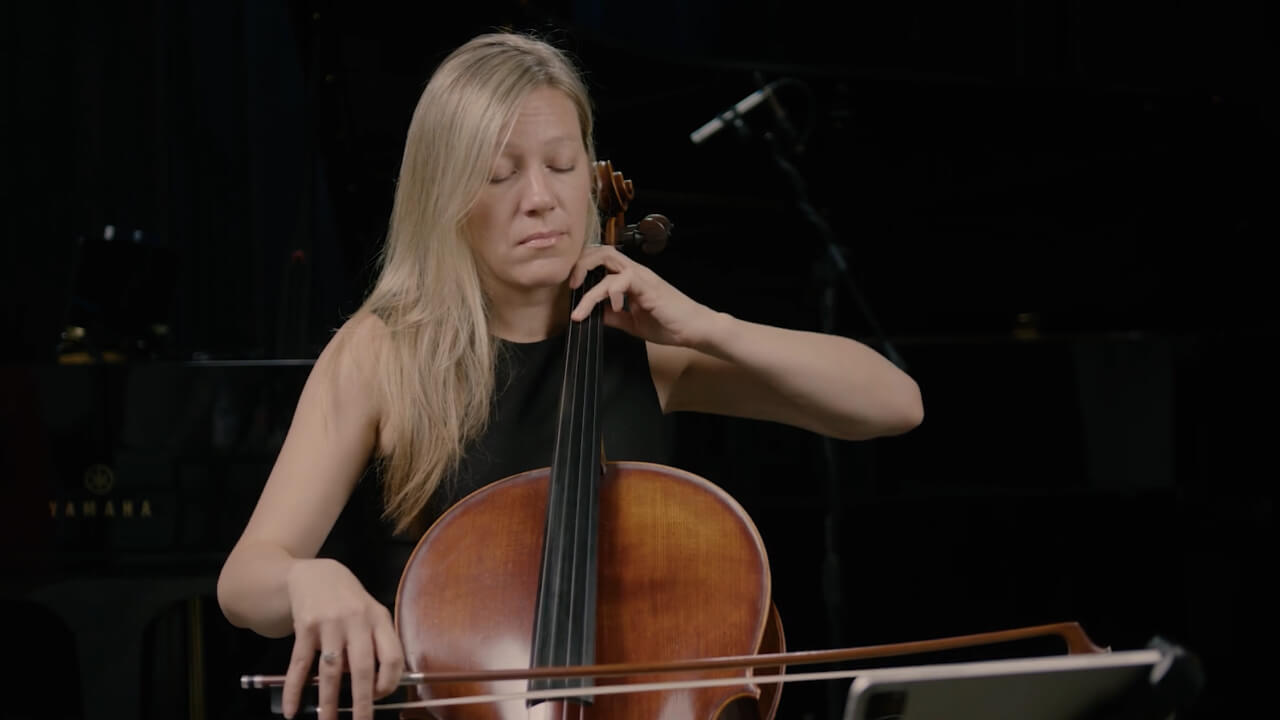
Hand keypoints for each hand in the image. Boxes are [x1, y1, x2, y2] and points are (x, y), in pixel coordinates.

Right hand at [282, 559, 403, 719]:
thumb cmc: (349, 601)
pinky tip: (291, 710)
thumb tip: (377, 685)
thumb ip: (376, 643)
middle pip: (362, 667)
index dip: (389, 681)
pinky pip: (299, 664)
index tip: (380, 697)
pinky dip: (294, 690)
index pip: (392, 655)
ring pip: (330, 670)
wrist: (315, 574)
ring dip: (328, 702)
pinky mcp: (305, 627)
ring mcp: (329, 624)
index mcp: (379, 619)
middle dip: (362, 702)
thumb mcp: (370, 614)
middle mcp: (356, 621)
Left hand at [569, 245, 721, 348]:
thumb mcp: (632, 323)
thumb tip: (593, 314)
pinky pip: (621, 281)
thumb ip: (613, 316)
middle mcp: (635, 272)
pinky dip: (611, 294)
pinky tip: (615, 310)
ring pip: (608, 263)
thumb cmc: (668, 324)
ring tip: (580, 310)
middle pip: (602, 251)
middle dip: (581, 265)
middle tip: (571, 286)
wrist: (695, 329)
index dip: (584, 269)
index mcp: (630, 278)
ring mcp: (642, 276)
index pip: (602, 260)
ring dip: (589, 286)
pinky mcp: (648, 286)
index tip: (573, 290)